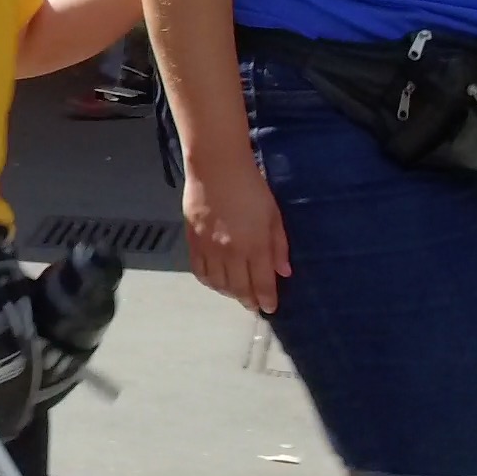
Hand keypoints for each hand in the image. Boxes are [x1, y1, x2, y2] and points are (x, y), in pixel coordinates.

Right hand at [180, 158, 291, 312]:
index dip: (266, 299)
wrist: (216, 167)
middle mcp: (231, 253)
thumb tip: (283, 272)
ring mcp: (209, 249)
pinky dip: (209, 282)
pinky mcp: (193, 242)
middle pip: (239, 288)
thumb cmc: (252, 187)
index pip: (262, 283)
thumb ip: (279, 245)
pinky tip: (216, 282)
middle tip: (254, 305)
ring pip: (218, 284)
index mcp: (255, 245)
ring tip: (236, 293)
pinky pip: (200, 271)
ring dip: (229, 293)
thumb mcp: (274, 214)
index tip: (270, 308)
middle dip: (248, 300)